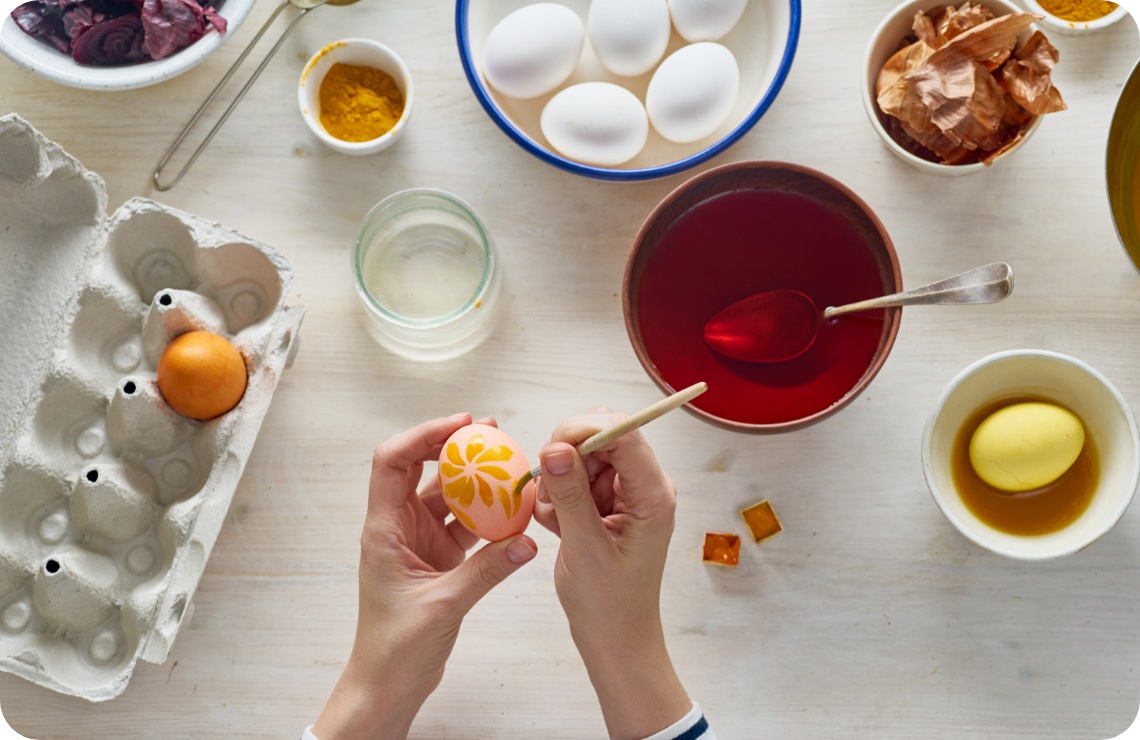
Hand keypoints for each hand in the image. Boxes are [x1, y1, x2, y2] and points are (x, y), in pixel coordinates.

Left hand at [313, 413, 537, 739]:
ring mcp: (420, 541)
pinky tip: (514, 509)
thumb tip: (526, 542)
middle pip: (421, 468)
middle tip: (492, 431)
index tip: (462, 425)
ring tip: (509, 463)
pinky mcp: (440, 558)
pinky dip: (488, 515)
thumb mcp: (442, 607)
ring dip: (476, 479)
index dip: (424, 435)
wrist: (388, 685)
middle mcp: (399, 527)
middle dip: (454, 446)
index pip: (392, 461)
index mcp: (383, 529)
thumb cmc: (394, 649)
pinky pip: (466, 524)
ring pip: (448, 495)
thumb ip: (486, 572)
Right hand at [533, 409, 690, 739]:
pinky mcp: (606, 504)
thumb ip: (569, 494)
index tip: (550, 450)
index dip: (584, 430)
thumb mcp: (585, 549)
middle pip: (601, 437)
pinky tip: (557, 527)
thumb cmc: (609, 604)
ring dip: (558, 481)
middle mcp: (643, 486)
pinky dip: (558, 496)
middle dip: (567, 457)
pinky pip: (575, 478)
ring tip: (555, 521)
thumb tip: (554, 448)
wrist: (615, 639)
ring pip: (582, 456)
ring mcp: (624, 494)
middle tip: (550, 495)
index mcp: (653, 495)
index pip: (623, 432)